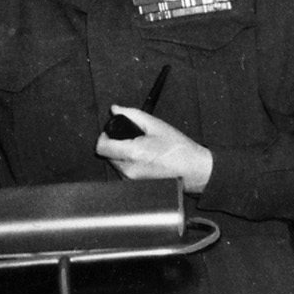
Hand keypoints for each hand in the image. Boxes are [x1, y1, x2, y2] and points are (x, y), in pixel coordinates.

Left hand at [95, 106, 213, 192]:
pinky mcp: (134, 184)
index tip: (113, 131)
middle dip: (114, 144)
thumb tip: (116, 109)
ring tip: (139, 148)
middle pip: (106, 154)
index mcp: (133, 153)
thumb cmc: (178, 148)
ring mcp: (130, 179)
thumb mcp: (156, 125)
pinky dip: (127, 162)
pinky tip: (142, 158)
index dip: (105, 136)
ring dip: (120, 153)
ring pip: (113, 162)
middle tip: (130, 138)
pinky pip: (122, 170)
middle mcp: (128, 169)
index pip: (101, 146)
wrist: (192, 169)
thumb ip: (132, 114)